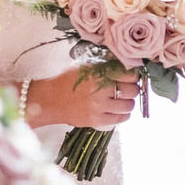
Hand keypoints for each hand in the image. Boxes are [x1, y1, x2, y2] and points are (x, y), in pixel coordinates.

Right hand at [24, 65, 140, 128]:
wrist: (51, 100)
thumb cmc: (67, 81)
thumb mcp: (85, 67)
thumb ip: (104, 66)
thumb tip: (125, 64)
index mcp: (97, 74)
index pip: (128, 74)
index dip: (133, 75)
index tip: (131, 76)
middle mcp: (100, 91)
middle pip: (132, 90)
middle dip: (133, 88)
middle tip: (128, 87)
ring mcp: (99, 107)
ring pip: (129, 105)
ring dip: (129, 102)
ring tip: (123, 99)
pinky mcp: (97, 120)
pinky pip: (120, 118)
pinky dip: (124, 114)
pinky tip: (119, 110)